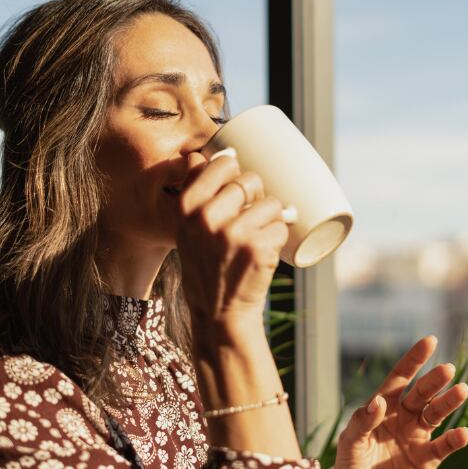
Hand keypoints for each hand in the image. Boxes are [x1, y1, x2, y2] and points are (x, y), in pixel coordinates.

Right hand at [175, 151, 288, 325]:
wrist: (219, 313)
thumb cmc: (206, 267)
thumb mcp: (186, 230)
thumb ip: (196, 194)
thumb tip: (211, 154)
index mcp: (186, 206)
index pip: (220, 163)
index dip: (234, 171)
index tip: (235, 187)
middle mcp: (206, 216)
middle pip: (249, 179)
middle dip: (256, 197)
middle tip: (249, 220)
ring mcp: (232, 232)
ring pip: (270, 202)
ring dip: (271, 219)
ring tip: (256, 239)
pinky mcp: (257, 247)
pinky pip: (281, 225)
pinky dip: (279, 238)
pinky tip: (263, 253)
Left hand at [330, 336, 467, 468]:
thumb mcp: (349, 443)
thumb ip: (362, 421)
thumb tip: (378, 401)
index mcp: (383, 407)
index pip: (401, 377)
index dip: (414, 359)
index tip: (430, 340)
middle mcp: (403, 417)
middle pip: (422, 393)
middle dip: (434, 380)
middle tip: (447, 369)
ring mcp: (417, 437)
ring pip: (437, 414)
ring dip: (450, 402)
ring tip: (462, 390)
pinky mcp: (428, 460)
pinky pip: (445, 446)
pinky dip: (455, 439)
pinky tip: (463, 432)